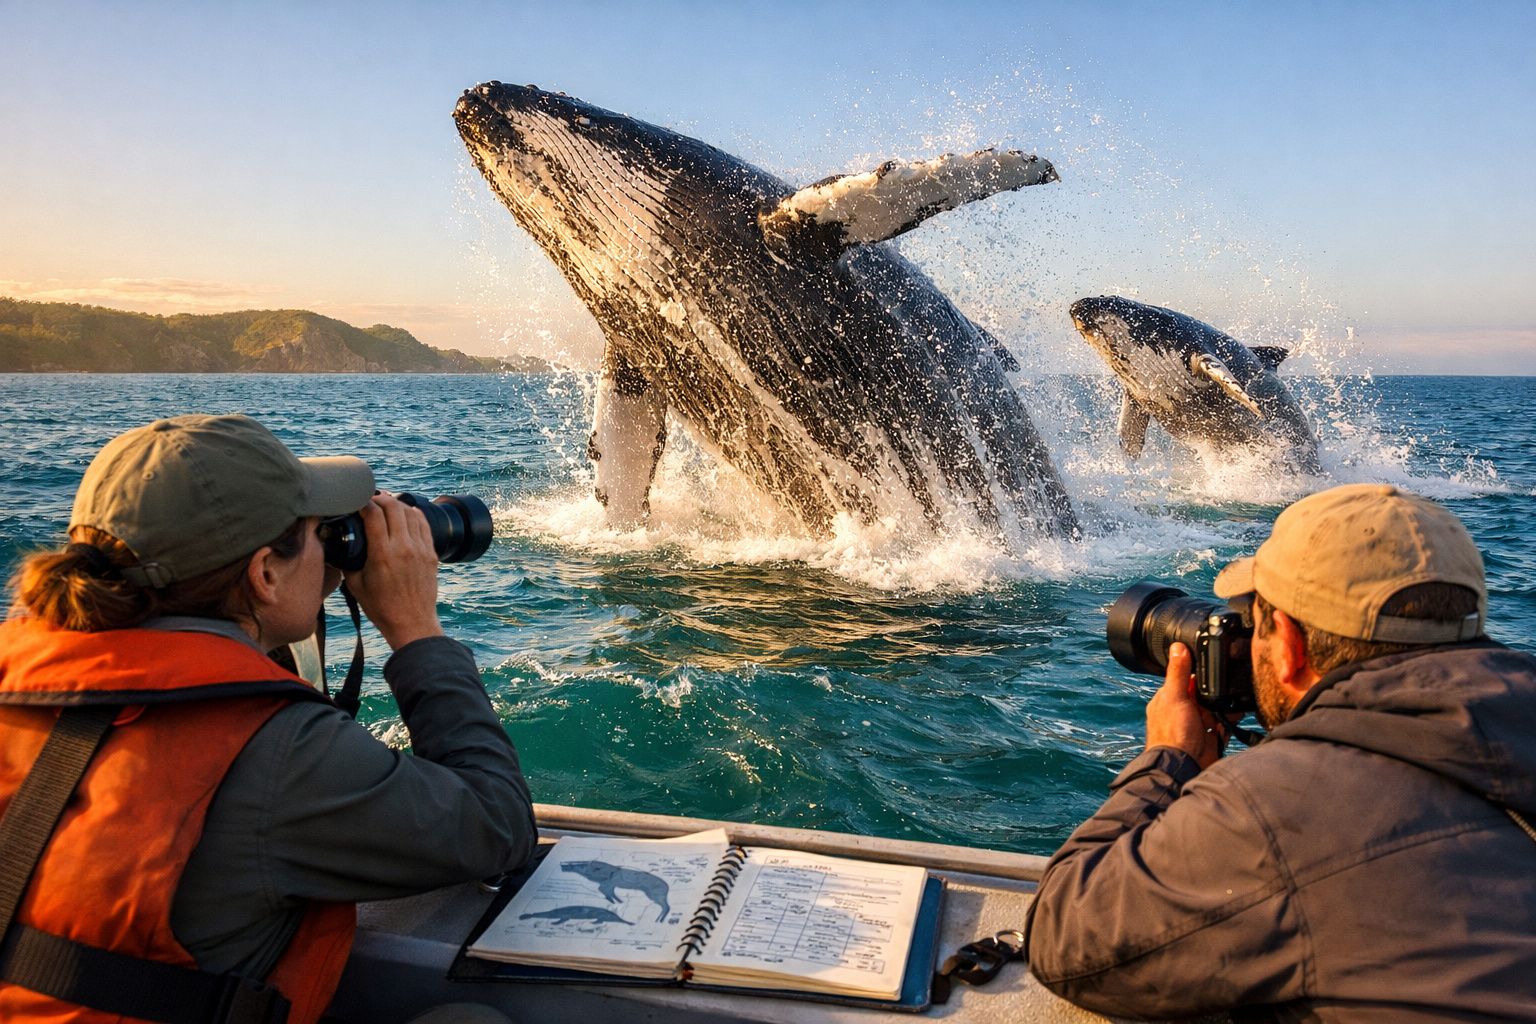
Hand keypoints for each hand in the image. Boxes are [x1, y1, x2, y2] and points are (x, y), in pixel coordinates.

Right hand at [341, 492, 444, 649]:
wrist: (411, 623)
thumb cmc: (381, 607)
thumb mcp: (355, 584)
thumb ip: (346, 561)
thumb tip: (339, 545)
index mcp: (382, 554)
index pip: (374, 514)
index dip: (363, 502)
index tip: (356, 502)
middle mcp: (403, 548)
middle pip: (394, 507)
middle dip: (380, 498)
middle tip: (370, 499)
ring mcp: (420, 549)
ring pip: (410, 512)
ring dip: (397, 504)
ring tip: (386, 504)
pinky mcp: (431, 553)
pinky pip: (424, 524)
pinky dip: (413, 514)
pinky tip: (405, 513)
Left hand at [1145, 642, 1227, 768]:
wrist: (1182, 768)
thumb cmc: (1172, 734)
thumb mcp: (1174, 697)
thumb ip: (1177, 673)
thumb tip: (1177, 646)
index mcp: (1169, 699)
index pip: (1186, 679)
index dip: (1200, 674)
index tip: (1215, 665)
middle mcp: (1182, 711)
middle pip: (1204, 694)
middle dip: (1216, 692)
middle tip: (1228, 687)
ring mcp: (1197, 725)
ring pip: (1216, 708)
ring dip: (1226, 707)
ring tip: (1234, 704)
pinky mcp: (1210, 737)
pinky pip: (1224, 725)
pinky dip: (1230, 722)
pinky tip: (1235, 718)